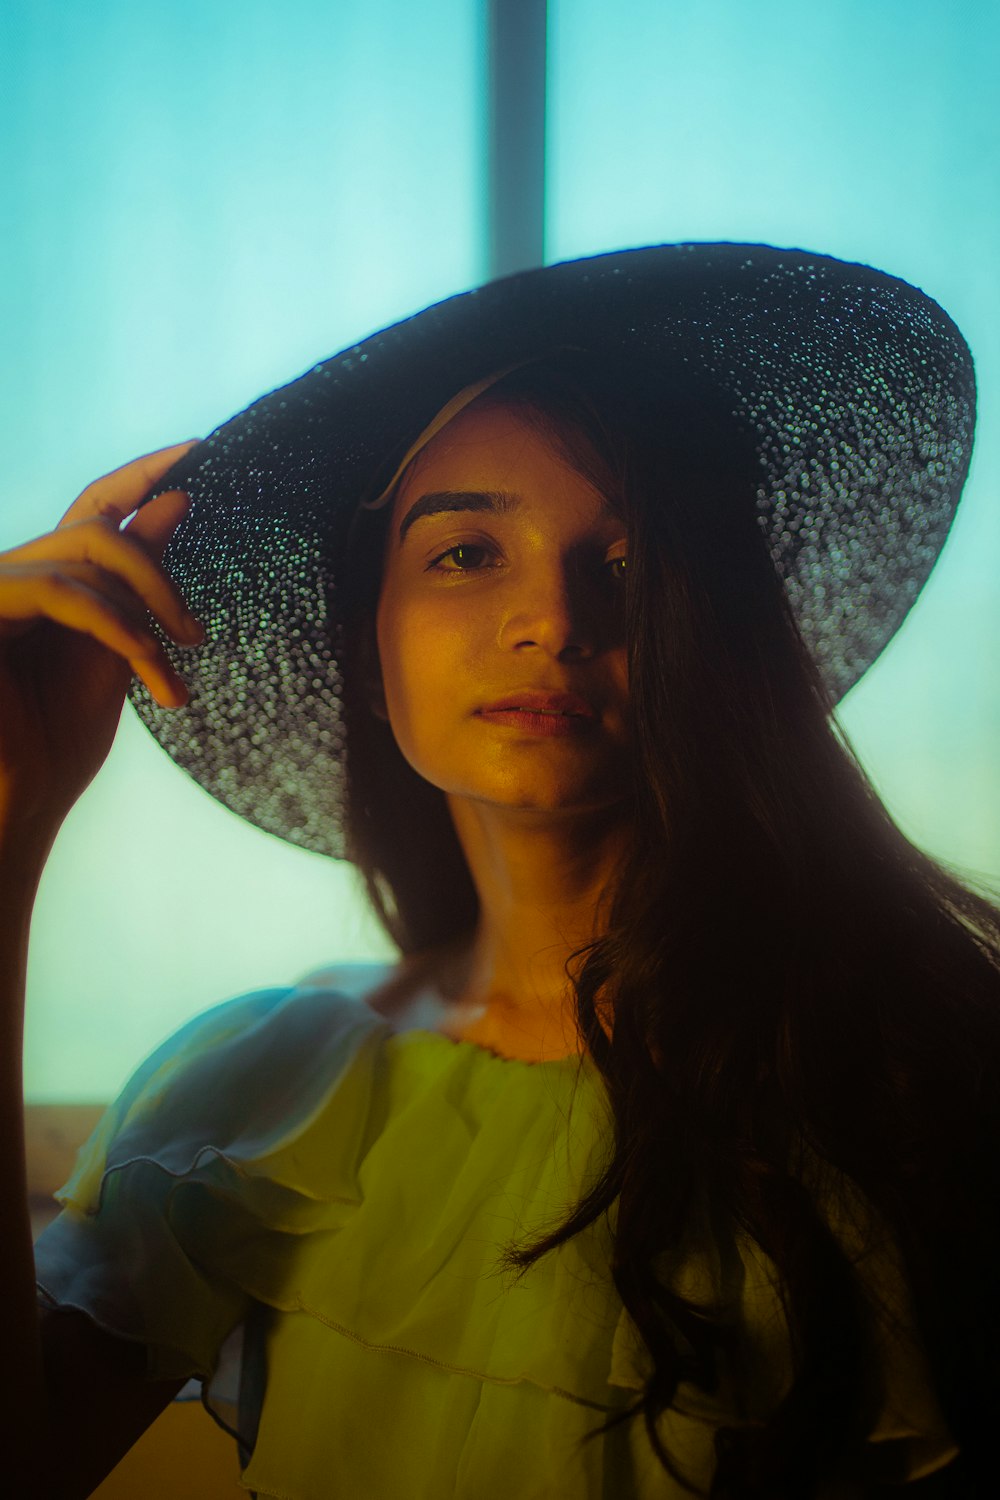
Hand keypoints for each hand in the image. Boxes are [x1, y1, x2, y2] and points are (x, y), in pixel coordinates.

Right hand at [0, 441, 203, 851]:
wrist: (16, 804)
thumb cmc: (59, 744)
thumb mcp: (121, 652)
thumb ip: (142, 582)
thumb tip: (177, 500)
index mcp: (49, 582)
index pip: (97, 509)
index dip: (143, 474)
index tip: (199, 449)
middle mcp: (16, 575)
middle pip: (97, 527)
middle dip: (158, 570)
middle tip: (197, 634)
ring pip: (82, 552)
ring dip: (146, 604)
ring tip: (178, 661)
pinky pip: (59, 591)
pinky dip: (114, 622)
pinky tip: (148, 661)